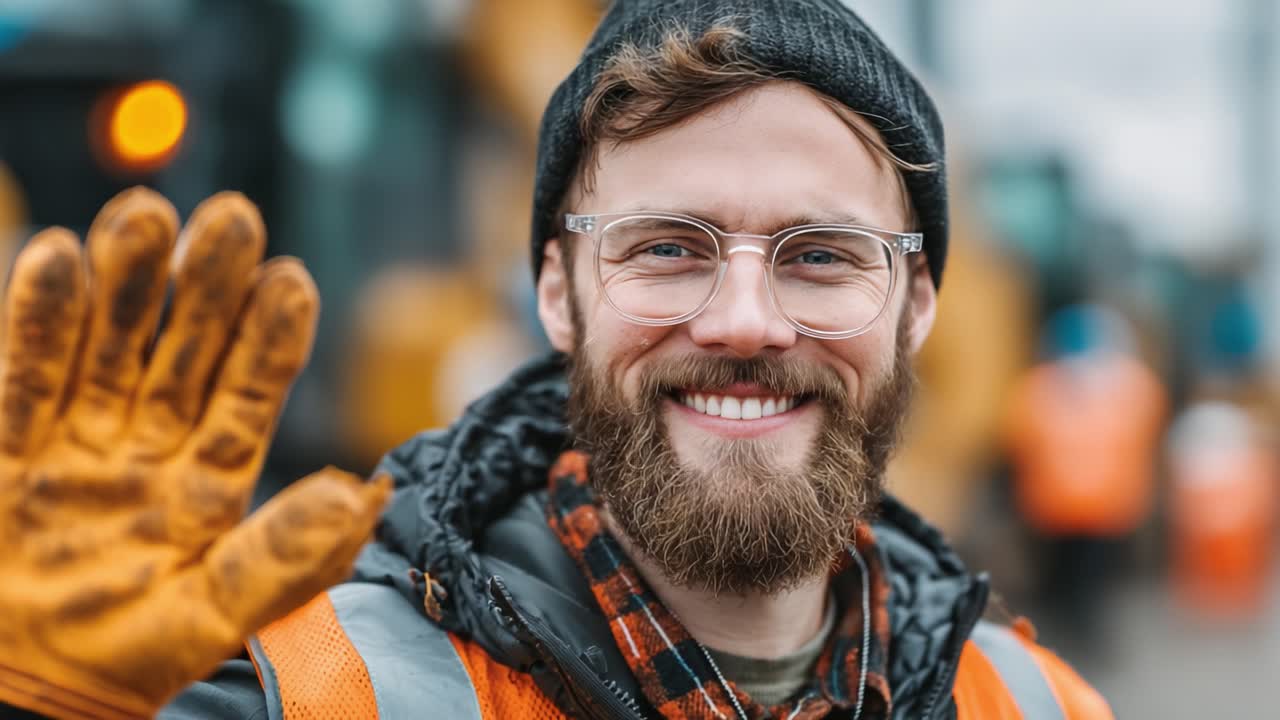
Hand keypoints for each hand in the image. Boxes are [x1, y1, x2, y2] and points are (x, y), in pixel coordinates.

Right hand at [0, 188, 389, 718]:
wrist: (21, 692)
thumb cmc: (124, 658)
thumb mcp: (212, 615)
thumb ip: (285, 557)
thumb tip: (363, 495)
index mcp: (211, 482)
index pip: (249, 397)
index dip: (271, 341)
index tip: (292, 279)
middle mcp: (151, 447)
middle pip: (184, 353)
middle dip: (206, 288)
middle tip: (232, 218)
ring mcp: (78, 439)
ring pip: (109, 347)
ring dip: (127, 284)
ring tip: (147, 213)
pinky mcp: (9, 444)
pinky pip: (25, 375)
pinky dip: (38, 322)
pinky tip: (57, 258)